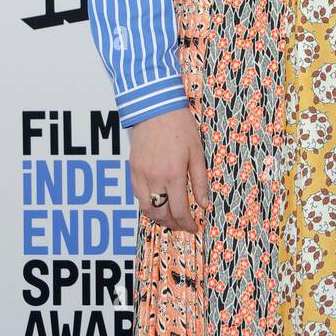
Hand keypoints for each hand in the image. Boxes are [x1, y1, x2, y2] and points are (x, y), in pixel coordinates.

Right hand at [128, 107, 209, 232]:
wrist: (155, 107)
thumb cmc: (180, 126)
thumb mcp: (197, 152)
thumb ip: (200, 180)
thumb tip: (203, 204)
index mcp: (173, 174)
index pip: (179, 210)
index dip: (187, 224)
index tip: (194, 228)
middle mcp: (154, 178)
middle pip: (160, 214)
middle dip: (172, 225)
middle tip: (182, 226)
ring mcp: (140, 175)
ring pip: (146, 208)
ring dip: (158, 218)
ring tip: (170, 219)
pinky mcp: (132, 169)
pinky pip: (137, 195)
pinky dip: (147, 204)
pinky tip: (156, 203)